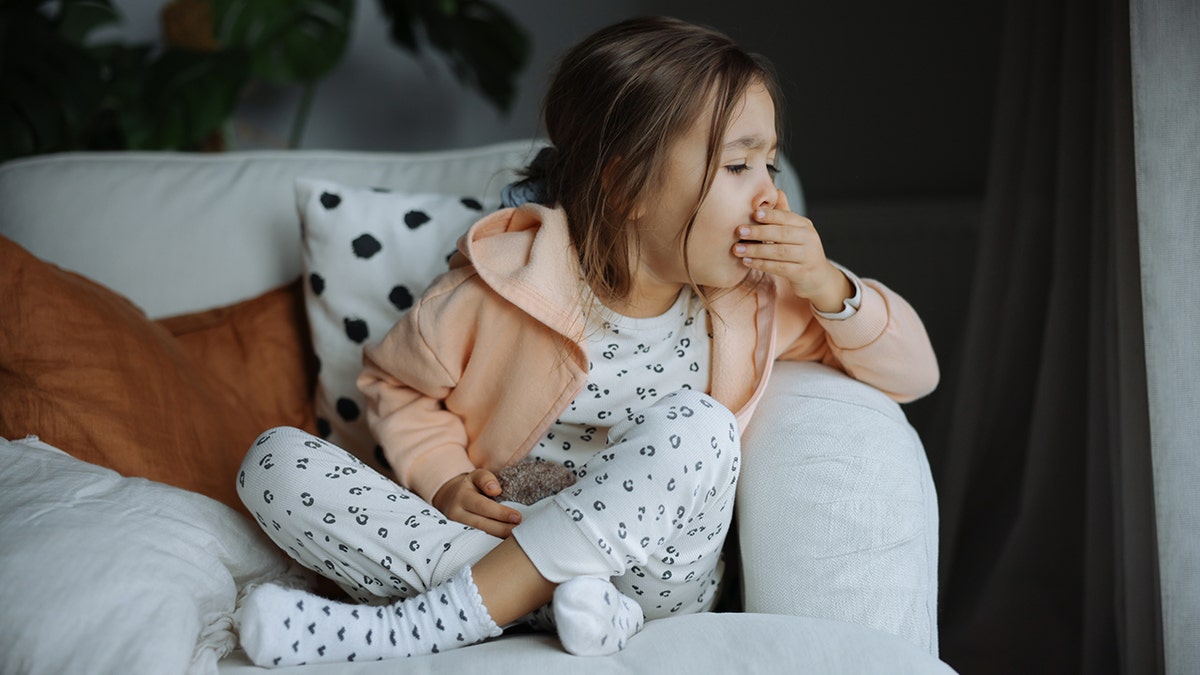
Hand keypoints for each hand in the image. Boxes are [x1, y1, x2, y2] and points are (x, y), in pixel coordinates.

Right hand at [432, 469, 522, 538]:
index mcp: (462, 496)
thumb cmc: (469, 486)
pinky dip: (491, 542)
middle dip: (502, 529)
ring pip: (479, 535)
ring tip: (516, 538)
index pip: (483, 506)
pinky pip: (476, 541)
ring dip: (498, 537)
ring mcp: (456, 527)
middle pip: (481, 524)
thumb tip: (495, 490)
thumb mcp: (475, 475)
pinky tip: (505, 543)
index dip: (501, 513)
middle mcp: (457, 513)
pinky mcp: (459, 537)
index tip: (518, 517)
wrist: (448, 498)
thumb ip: (486, 479)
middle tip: (520, 530)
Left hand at [733, 189, 852, 312]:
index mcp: (805, 225)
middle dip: (759, 231)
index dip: (770, 215)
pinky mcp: (802, 273)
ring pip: (779, 252)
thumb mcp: (796, 231)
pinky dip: (762, 264)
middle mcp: (808, 239)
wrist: (819, 277)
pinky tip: (747, 262)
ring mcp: (807, 257)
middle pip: (782, 234)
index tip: (753, 213)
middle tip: (739, 231)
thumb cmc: (801, 250)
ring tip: (738, 249)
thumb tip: (777, 191)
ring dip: (756, 250)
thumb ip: (784, 213)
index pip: (787, 217)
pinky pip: (779, 268)